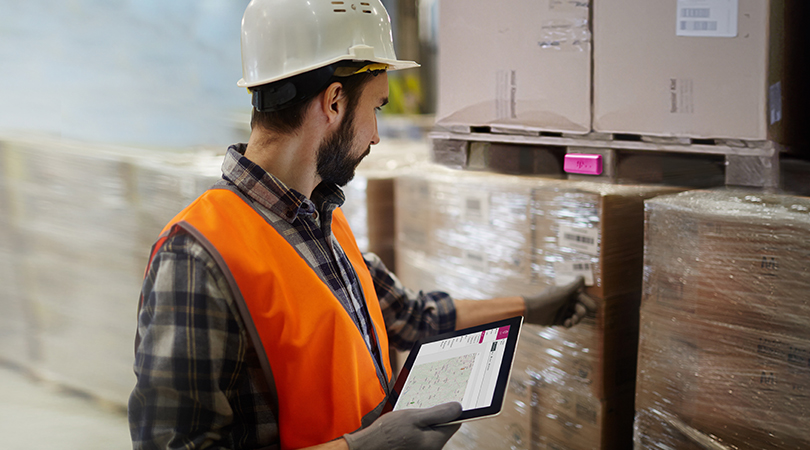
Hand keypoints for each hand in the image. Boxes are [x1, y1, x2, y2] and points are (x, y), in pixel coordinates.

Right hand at [343, 402, 461, 449]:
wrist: (369, 447)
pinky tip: (408, 421)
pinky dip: (418, 426)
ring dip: (425, 419)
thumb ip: (438, 413)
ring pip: (432, 429)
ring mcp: (423, 449)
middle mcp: (432, 448)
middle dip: (436, 413)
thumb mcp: (414, 417)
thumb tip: (458, 408)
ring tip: (412, 413)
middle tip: (425, 402)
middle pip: (443, 426)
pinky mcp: (415, 448)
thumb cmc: (388, 434)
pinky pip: (423, 434)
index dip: (451, 409)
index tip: (445, 399)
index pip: (454, 422)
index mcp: (435, 441)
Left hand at [522, 276, 596, 326]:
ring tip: (572, 321)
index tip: (593, 308)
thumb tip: (582, 276)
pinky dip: (569, 324)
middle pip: (580, 309)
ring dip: (576, 320)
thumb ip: (575, 285)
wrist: (533, 310)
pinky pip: (568, 323)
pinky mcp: (558, 320)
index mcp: (567, 294)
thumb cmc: (549, 299)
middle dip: (581, 313)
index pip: (582, 298)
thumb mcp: (563, 291)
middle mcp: (566, 302)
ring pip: (576, 317)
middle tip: (577, 316)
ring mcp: (562, 311)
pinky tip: (566, 323)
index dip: (588, 302)